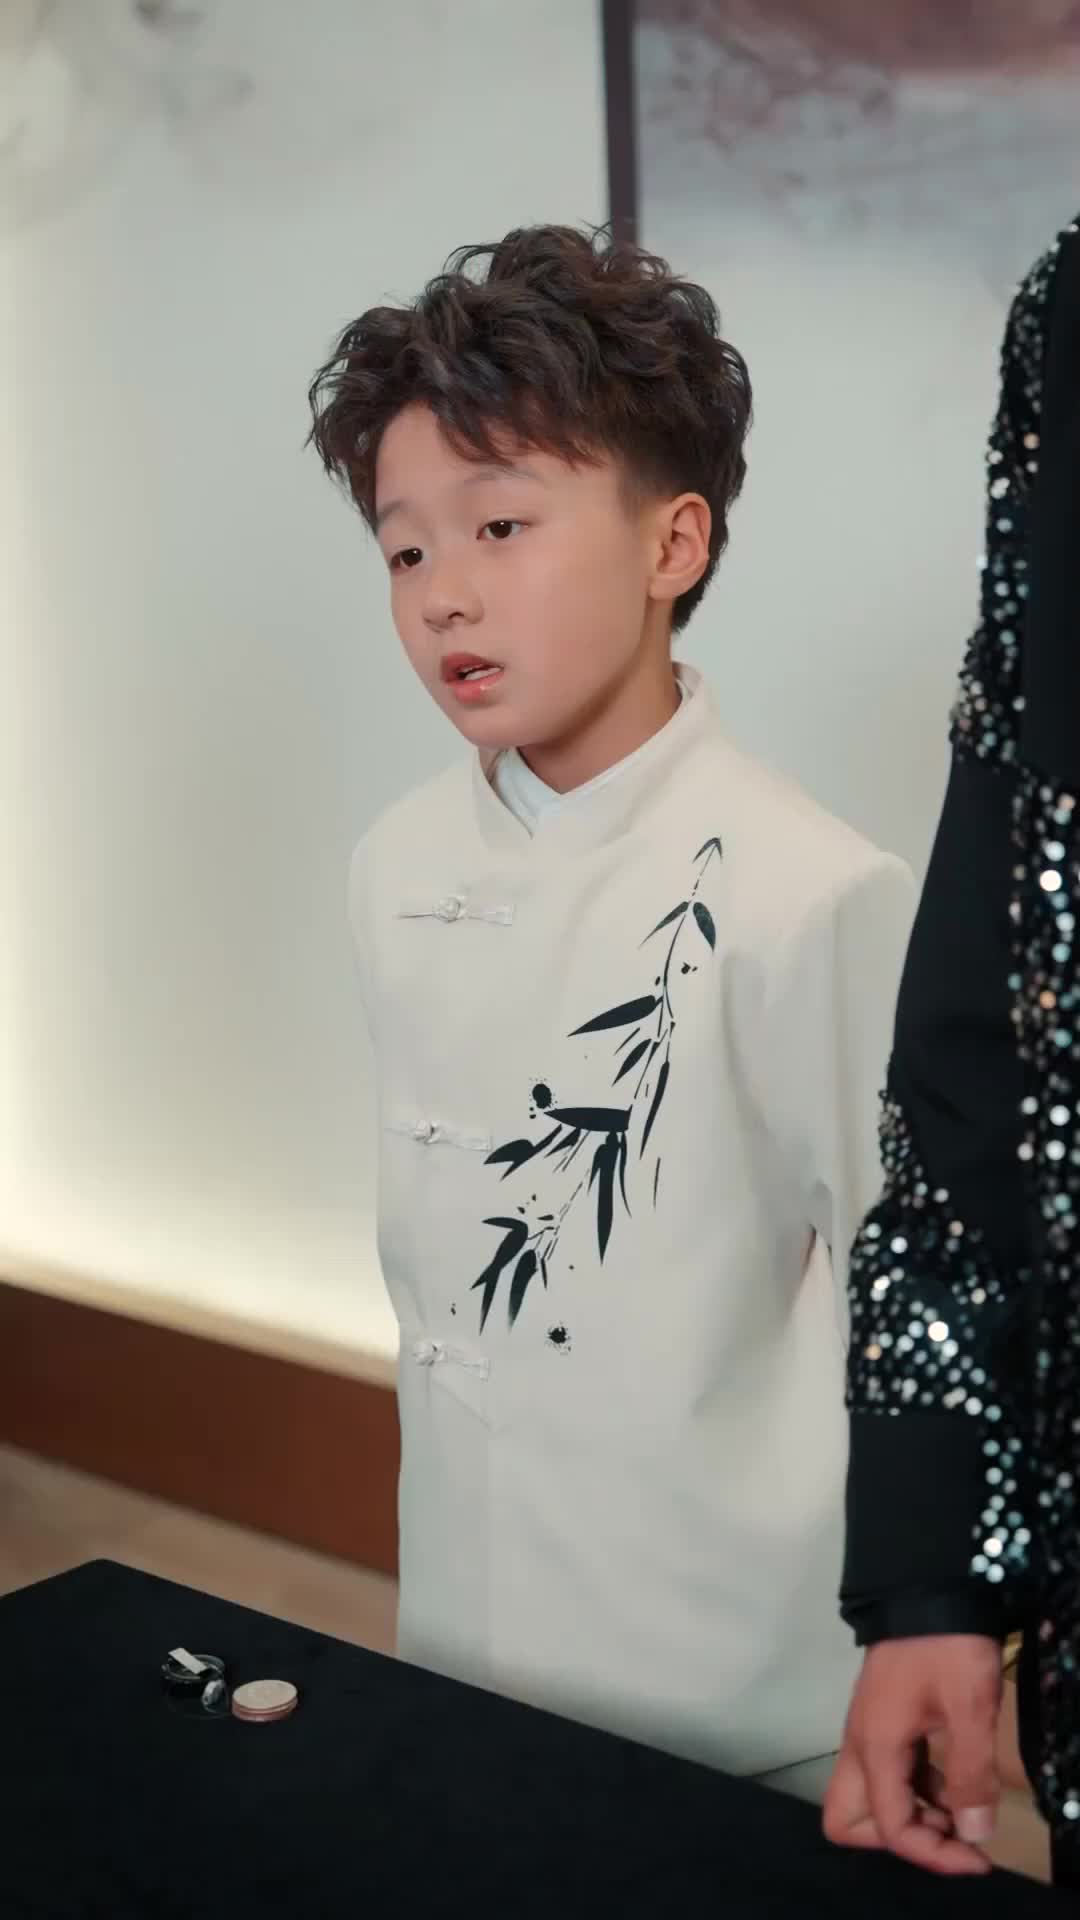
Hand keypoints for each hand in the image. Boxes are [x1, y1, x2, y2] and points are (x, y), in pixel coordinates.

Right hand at [823, 1635, 1002, 1875]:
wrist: (926, 1585)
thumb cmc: (946, 1646)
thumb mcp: (969, 1708)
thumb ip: (970, 1774)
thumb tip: (974, 1834)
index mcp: (875, 1746)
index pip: (891, 1828)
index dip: (935, 1854)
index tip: (980, 1855)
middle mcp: (859, 1745)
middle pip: (848, 1821)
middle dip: (899, 1838)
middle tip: (947, 1830)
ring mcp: (867, 1731)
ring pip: (868, 1799)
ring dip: (912, 1817)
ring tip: (963, 1806)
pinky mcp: (881, 1721)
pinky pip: (887, 1774)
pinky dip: (916, 1791)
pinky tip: (952, 1778)